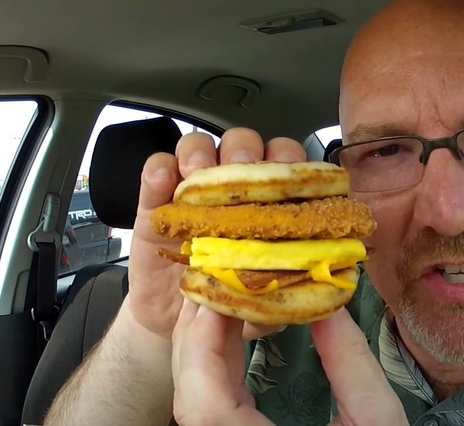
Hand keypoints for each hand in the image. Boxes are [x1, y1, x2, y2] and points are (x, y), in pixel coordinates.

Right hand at [127, 128, 305, 337]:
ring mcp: (193, 191)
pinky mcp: (155, 202)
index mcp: (267, 204)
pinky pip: (157, 170)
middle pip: (243, 145)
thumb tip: (306, 281)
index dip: (290, 162)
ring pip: (200, 147)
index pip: (286, 164)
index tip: (289, 178)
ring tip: (198, 176)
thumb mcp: (264, 305)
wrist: (176, 321)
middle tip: (240, 171)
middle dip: (244, 152)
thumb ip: (284, 293)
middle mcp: (232, 189)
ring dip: (201, 154)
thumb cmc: (231, 302)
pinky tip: (166, 179)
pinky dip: (160, 169)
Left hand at [171, 303, 408, 425]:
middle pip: (189, 398)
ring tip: (226, 297)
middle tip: (218, 283)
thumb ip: (351, 363)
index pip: (205, 405)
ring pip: (195, 401)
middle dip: (196, 335)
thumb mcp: (376, 420)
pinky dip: (217, 366)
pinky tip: (234, 333)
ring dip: (204, 346)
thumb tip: (328, 303)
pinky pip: (212, 407)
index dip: (201, 347)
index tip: (219, 297)